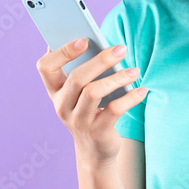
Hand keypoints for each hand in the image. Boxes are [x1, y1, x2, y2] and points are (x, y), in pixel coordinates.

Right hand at [35, 38, 147, 167]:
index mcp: (55, 90)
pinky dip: (130, 98)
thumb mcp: (81, 93)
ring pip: (93, 92)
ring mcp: (78, 121)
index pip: (46, 66)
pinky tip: (142, 90)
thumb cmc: (90, 110)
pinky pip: (114, 110)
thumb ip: (86, 69)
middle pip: (77, 78)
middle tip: (121, 49)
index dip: (62, 51)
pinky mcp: (97, 132)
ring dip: (117, 78)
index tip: (83, 39)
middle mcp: (62, 105)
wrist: (94, 150)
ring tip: (134, 71)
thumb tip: (100, 42)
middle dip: (101, 60)